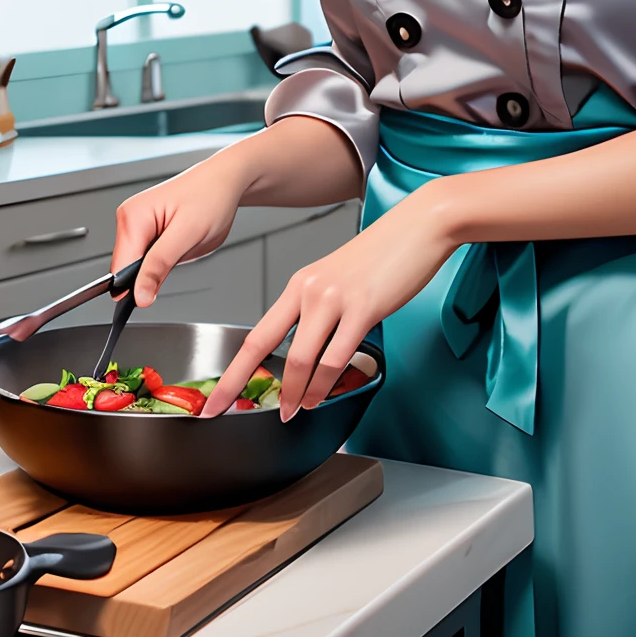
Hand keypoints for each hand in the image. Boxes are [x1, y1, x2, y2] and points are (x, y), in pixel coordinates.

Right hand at [110, 157, 247, 306]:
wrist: (224, 179)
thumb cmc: (211, 196)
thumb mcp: (188, 235)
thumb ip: (160, 266)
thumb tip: (139, 294)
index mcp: (133, 217)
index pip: (119, 269)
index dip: (138, 287)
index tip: (155, 293)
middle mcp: (129, 217)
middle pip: (127, 268)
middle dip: (153, 272)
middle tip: (180, 254)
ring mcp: (136, 220)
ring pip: (138, 263)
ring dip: (160, 264)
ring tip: (182, 243)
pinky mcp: (146, 226)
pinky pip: (147, 254)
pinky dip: (164, 256)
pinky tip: (178, 241)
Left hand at [201, 186, 459, 419]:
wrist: (420, 225)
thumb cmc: (385, 254)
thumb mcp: (338, 281)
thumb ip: (319, 311)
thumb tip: (309, 354)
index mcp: (299, 284)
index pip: (257, 334)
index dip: (232, 369)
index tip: (216, 395)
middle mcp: (309, 291)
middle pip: (264, 346)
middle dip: (238, 383)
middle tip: (225, 410)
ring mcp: (334, 299)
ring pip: (300, 360)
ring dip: (293, 393)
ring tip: (292, 411)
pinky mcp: (363, 309)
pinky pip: (335, 359)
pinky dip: (324, 386)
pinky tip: (320, 396)